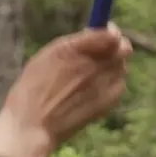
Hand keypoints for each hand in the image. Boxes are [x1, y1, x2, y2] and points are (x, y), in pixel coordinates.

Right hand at [0, 24, 132, 156]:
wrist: (31, 125)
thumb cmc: (33, 89)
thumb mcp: (46, 56)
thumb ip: (74, 43)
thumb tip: (95, 33)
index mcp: (74, 50)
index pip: (110, 34)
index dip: (111, 31)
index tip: (107, 31)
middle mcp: (92, 66)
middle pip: (123, 49)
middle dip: (117, 46)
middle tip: (108, 48)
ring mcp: (102, 86)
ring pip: (122, 67)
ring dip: (114, 65)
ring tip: (96, 72)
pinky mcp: (106, 104)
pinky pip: (119, 86)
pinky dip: (113, 83)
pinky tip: (97, 87)